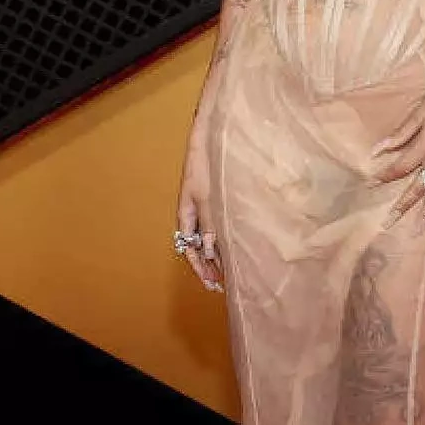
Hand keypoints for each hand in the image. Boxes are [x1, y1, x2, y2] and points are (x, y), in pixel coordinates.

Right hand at [174, 131, 224, 291]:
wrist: (211, 138)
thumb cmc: (207, 166)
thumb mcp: (208, 198)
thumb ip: (210, 225)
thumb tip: (209, 254)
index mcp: (187, 215)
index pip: (190, 249)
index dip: (200, 268)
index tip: (213, 284)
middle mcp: (195, 214)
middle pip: (199, 247)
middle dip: (209, 267)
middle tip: (222, 286)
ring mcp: (206, 207)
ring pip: (209, 239)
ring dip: (218, 255)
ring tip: (230, 271)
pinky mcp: (218, 200)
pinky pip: (218, 226)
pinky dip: (225, 240)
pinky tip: (237, 246)